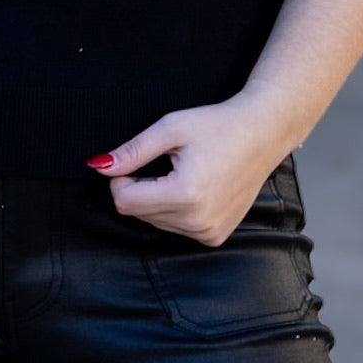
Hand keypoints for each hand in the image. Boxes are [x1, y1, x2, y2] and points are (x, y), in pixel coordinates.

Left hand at [86, 91, 303, 247]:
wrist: (264, 133)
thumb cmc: (219, 125)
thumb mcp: (170, 128)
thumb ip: (132, 151)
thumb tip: (98, 166)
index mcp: (185, 195)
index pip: (124, 202)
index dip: (121, 179)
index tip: (139, 160)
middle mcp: (198, 221)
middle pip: (138, 214)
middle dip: (141, 188)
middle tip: (167, 163)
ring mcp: (209, 233)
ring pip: (155, 223)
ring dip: (158, 200)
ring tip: (186, 173)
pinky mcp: (215, 237)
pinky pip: (176, 228)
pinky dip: (176, 210)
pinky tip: (196, 187)